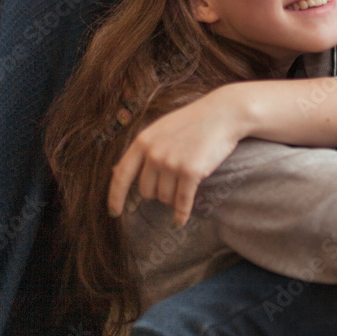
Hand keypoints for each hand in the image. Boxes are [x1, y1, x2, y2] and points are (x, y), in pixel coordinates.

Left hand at [108, 87, 246, 227]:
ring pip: (165, 198)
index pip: (121, 175)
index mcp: (143, 141)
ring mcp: (171, 162)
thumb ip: (141, 149)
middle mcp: (154, 153)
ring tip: (186, 180)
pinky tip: (179, 221)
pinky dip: (181, 215)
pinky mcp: (191, 171)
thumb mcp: (160, 129)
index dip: (115, 196)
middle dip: (158, 192)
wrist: (222, 114)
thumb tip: (115, 172)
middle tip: (174, 179)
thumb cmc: (192, 122)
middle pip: (146, 191)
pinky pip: (182, 202)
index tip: (114, 213)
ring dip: (174, 197)